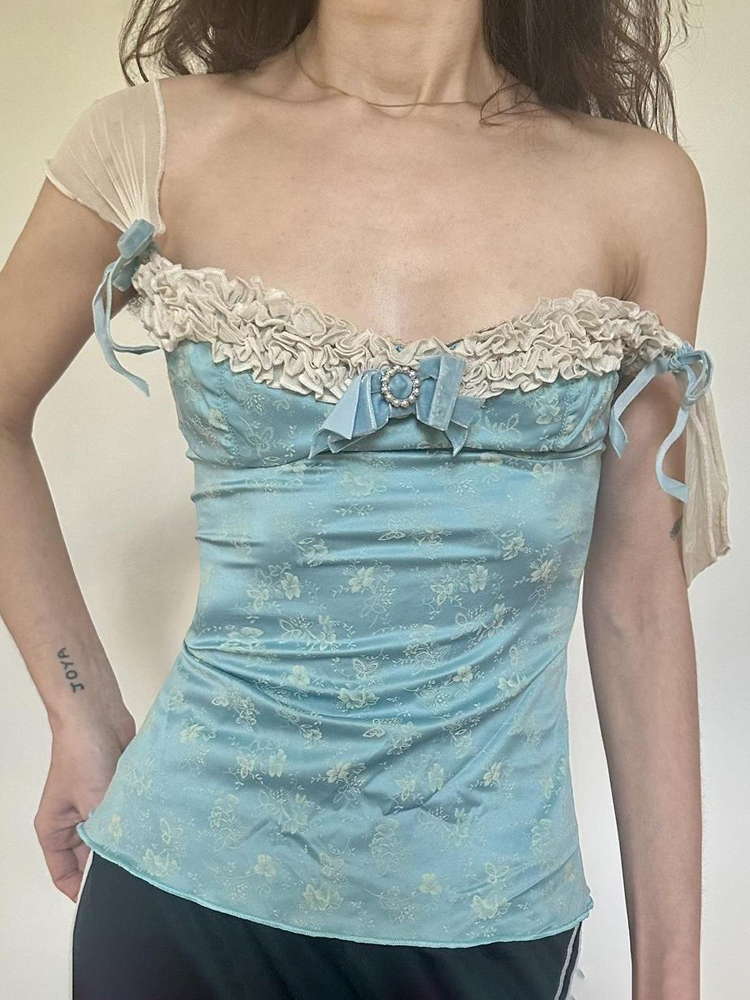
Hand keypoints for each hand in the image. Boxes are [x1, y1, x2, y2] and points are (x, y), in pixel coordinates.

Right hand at [34, 713, 135, 901]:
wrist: (98, 714)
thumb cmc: (82, 753)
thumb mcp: (92, 802)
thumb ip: (105, 836)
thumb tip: (122, 864)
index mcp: (55, 830)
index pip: (65, 875)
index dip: (84, 892)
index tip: (110, 901)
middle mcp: (74, 822)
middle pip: (91, 859)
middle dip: (111, 865)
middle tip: (137, 876)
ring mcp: (97, 806)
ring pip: (113, 837)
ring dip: (127, 840)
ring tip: (147, 852)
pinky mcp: (117, 793)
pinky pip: (127, 817)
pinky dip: (137, 822)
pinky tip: (154, 829)